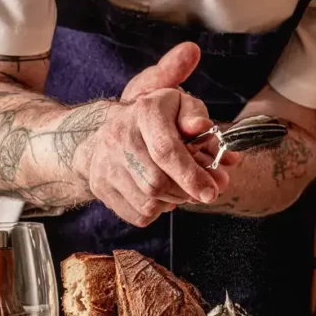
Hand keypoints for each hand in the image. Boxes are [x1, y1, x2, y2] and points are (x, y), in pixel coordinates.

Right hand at [76, 43, 237, 226]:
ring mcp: (104, 164)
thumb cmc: (152, 117)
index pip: (166, 149)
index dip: (192, 173)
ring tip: (182, 188)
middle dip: (187, 191)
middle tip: (204, 190)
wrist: (100, 133)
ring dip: (175, 201)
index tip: (214, 190)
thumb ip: (194, 107)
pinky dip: (158, 210)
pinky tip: (162, 195)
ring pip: (149, 200)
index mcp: (142, 111)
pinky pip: (139, 214)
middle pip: (157, 181)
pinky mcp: (100, 187)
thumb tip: (202, 120)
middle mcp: (118, 137)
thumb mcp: (175, 101)